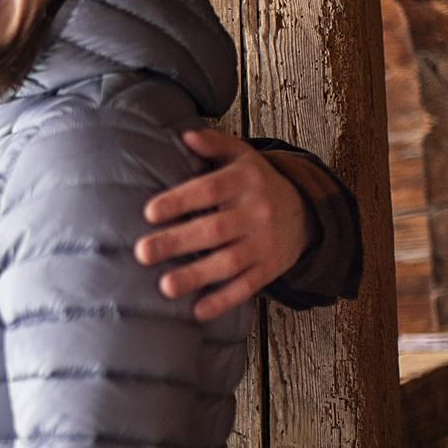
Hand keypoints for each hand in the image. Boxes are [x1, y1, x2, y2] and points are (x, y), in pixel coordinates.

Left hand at [135, 128, 310, 322]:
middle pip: (215, 229)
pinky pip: (247, 287)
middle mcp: (257, 212)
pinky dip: (224, 300)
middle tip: (142, 252)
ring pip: (230, 262)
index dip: (180, 200)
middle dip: (178, 242)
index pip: (210, 190)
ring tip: (165, 286)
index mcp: (245, 181)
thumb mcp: (241, 156)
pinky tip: (198, 311)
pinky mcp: (270, 268)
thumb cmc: (256, 182)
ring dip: (197, 276)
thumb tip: (186, 135)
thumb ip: (214, 145)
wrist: (305, 211)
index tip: (149, 212)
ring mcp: (265, 243)